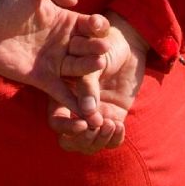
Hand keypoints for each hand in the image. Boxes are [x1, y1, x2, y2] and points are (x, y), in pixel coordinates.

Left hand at [0, 0, 113, 123]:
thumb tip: (74, 0)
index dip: (97, 26)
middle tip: (102, 53)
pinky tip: (84, 110)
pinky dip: (72, 101)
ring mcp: (56, 63)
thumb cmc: (7, 3)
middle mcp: (67, 44)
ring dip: (89, 77)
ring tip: (96, 77)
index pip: (91, 26)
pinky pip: (61, 92)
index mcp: (69, 22)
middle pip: (89, 51)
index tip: (97, 25)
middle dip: (96, 51)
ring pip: (79, 72)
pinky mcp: (43, 80)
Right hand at [48, 13, 149, 154]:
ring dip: (100, 140)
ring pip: (90, 143)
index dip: (66, 127)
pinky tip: (119, 126)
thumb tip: (87, 111)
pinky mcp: (112, 117)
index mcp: (63, 94)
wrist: (128, 43)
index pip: (56, 121)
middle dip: (84, 139)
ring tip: (111, 124)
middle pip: (70, 139)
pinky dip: (114, 139)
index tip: (84, 123)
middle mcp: (76, 108)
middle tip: (99, 124)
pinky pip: (110, 140)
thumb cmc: (104, 43)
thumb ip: (87, 85)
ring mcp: (95, 115)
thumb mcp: (93, 60)